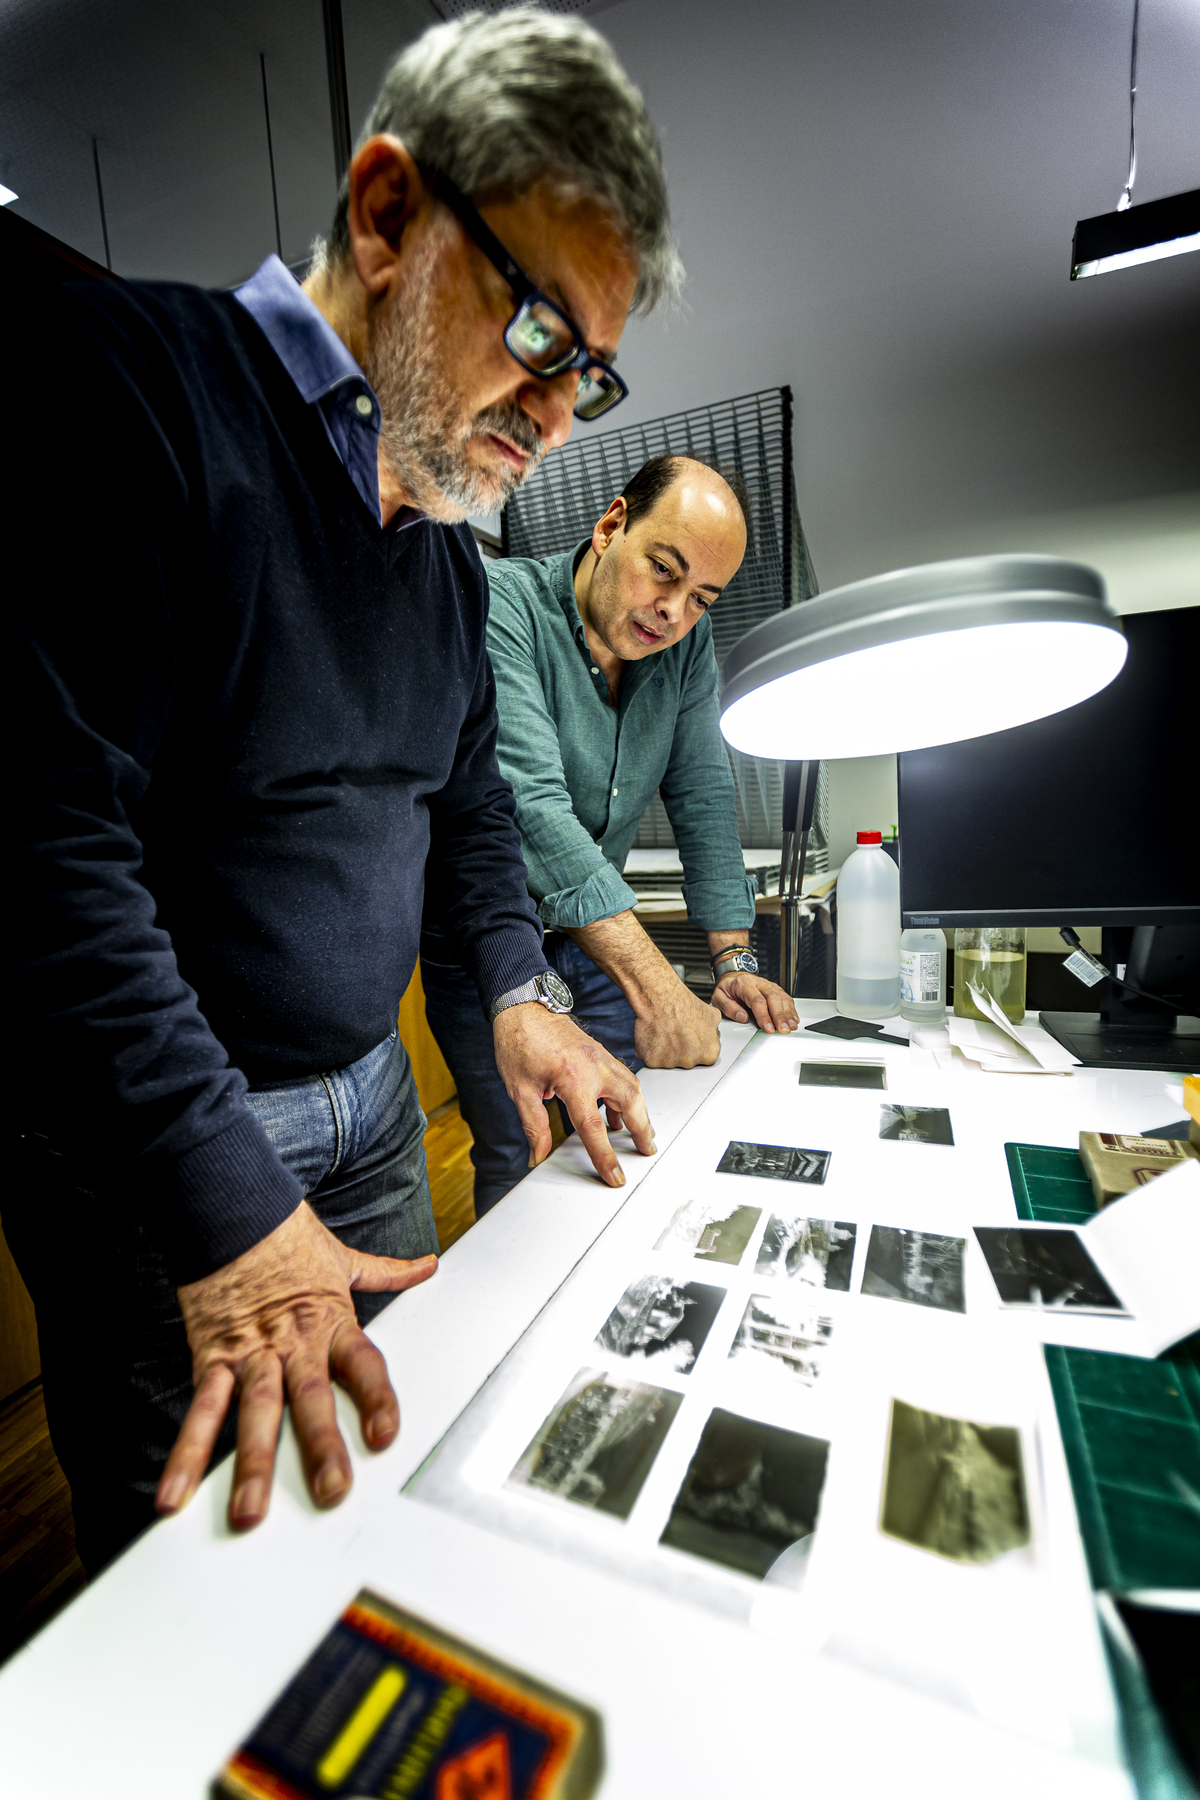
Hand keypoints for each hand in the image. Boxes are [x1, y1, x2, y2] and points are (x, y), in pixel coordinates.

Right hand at [156, 1202, 436, 1531]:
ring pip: (254, 1412)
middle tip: (330, 1492)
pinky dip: (186, 1452)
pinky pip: (199, 1408)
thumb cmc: (288, 1237)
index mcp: (331, 1321)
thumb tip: (428, 1267)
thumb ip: (387, 1273)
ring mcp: (250, 1353)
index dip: (376, 1400)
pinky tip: (174, 1492)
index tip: (385, 1436)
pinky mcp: (211, 1357)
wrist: (230, 1209)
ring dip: (251, 1463)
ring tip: (249, 1512)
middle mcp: (293, 1343)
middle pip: (310, 1398)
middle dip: (321, 1447)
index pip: (363, 1364)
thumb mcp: (343, 1257)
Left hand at [492, 1003, 655, 1184]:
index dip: (604, 1156)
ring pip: (633, 1087)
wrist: (523, 1007)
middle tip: (646, 1151)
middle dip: (642, 1130)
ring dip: (640, 1113)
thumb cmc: (519, 1042)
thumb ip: (534, 1125)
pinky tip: (618, 1113)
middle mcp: (594, 1066)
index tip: (615, 1175)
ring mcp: (601, 1057)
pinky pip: (623, 1077)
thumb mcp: (520, 1089)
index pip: (594, 1126)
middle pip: (630, 1103)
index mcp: (572, 1078)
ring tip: (641, 1134)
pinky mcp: (600, 1052)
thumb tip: (537, 1154)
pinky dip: (628, 1097)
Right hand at [632, 966, 721, 1068]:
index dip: (699, 1046)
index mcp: (709, 1053)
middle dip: (684, 1050)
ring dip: (667, 1050)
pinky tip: (655, 1035)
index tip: (693, 1039)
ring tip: (666, 1031)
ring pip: (669, 1061)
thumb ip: (714, 1031)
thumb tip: (713, 1034)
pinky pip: (653, 1059)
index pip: (707, 1057)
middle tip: (678, 1033)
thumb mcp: (712, 1014)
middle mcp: (691, 1062)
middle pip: (688, 1061)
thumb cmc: (682, 1004)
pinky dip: (652, 1050)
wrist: (660, 999)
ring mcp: (670, 1063)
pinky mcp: (652, 1061)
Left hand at [712, 971, 798, 1032]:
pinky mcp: (775, 989)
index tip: (768, 1028)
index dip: (764, 1016)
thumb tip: (742, 1017)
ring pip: (782, 997)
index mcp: (744, 984)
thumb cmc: (727, 988)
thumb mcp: (718, 997)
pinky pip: (786, 998)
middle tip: (783, 1029)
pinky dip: (791, 1009)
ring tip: (790, 1026)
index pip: (757, 1001)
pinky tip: (793, 1019)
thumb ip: (728, 1008)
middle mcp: (759, 983)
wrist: (733, 976)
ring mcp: (768, 985)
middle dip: (780, 1016)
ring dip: (788, 1013)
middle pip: (773, 998)